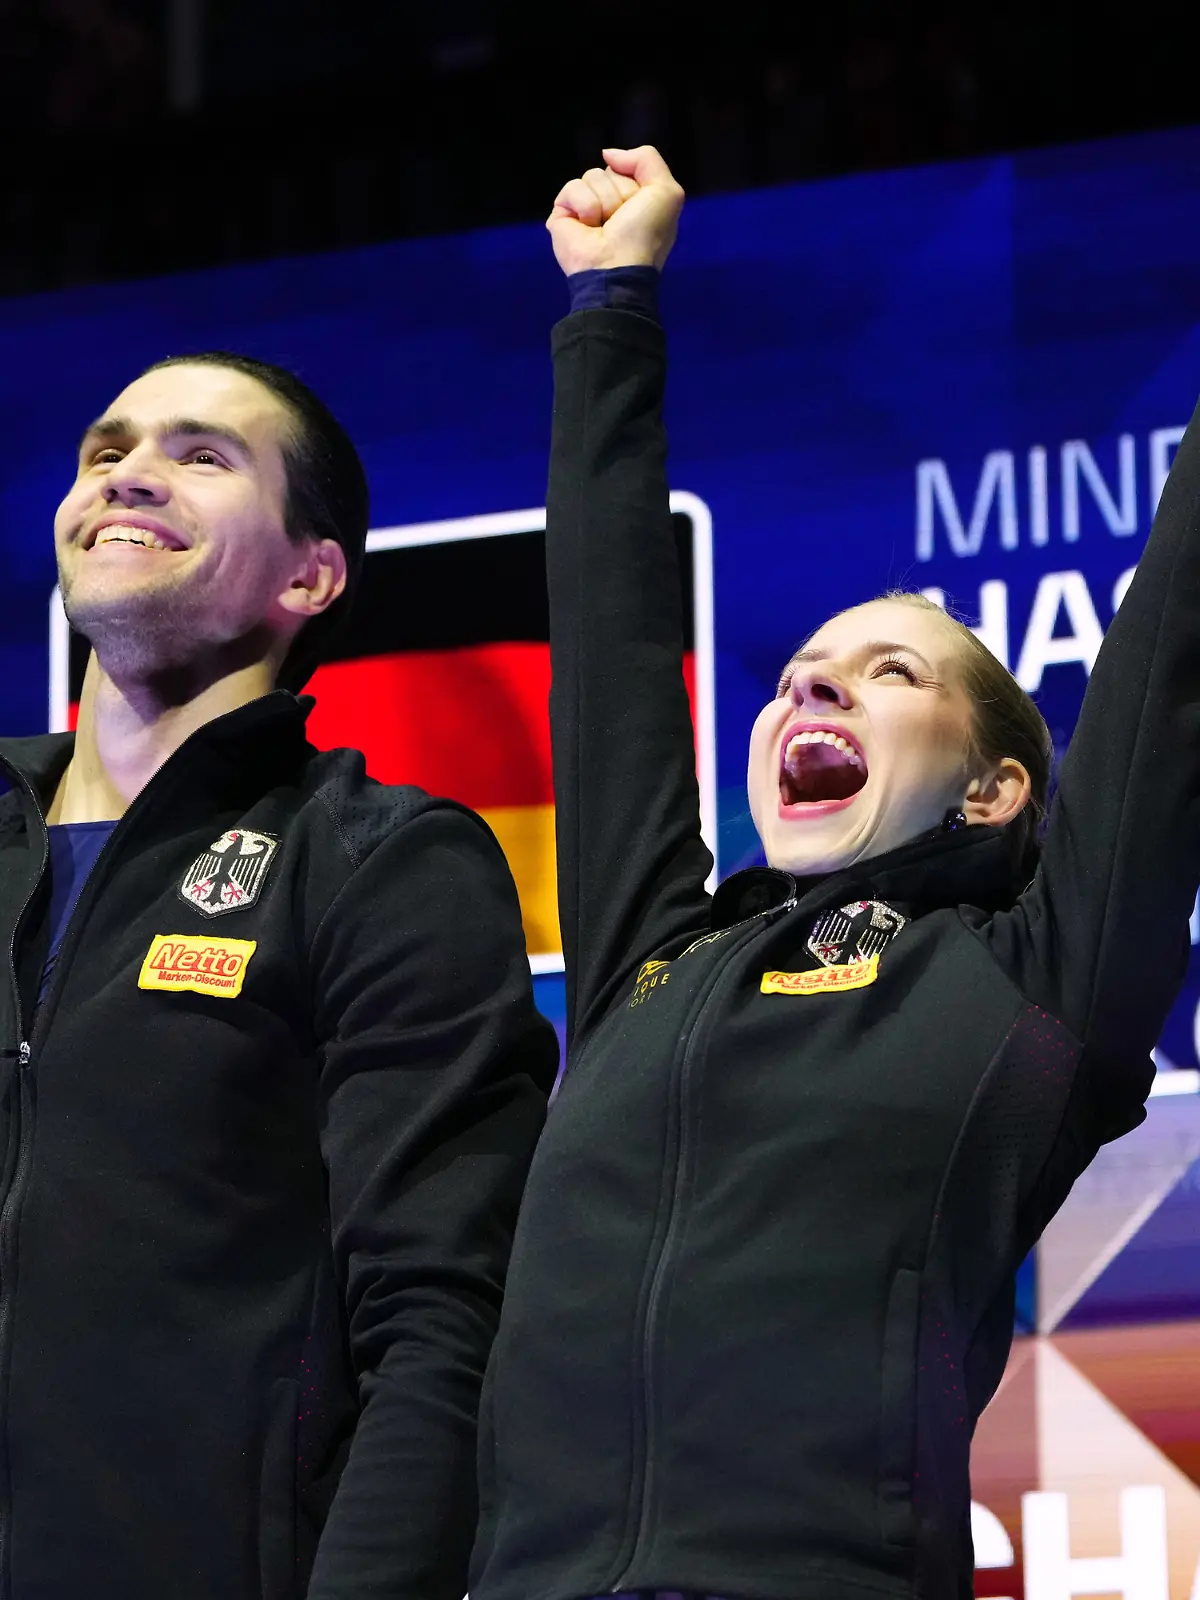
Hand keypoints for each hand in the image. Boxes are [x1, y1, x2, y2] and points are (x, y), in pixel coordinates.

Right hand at [547, 146, 683, 275]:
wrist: (617, 267)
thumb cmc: (644, 236)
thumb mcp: (666, 192)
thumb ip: (647, 159)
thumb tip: (608, 154)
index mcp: (635, 200)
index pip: (630, 167)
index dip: (637, 183)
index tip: (640, 208)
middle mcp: (610, 203)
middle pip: (610, 170)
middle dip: (620, 192)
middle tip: (620, 220)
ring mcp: (585, 208)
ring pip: (591, 176)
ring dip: (604, 202)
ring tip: (604, 227)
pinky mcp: (563, 214)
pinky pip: (572, 188)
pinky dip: (584, 206)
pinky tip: (587, 228)